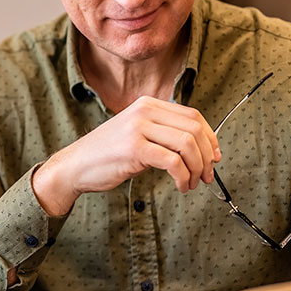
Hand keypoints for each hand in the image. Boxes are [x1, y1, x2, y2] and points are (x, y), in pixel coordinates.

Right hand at [31, 96, 220, 215]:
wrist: (76, 165)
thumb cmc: (109, 154)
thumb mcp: (138, 133)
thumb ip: (163, 133)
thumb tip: (201, 148)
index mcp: (148, 104)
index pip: (193, 115)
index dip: (210, 137)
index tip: (215, 157)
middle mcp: (144, 111)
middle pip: (194, 129)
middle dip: (207, 156)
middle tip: (207, 175)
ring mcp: (139, 128)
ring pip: (187, 144)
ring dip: (196, 168)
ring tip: (192, 183)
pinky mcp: (134, 148)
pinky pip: (173, 162)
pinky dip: (183, 177)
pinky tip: (180, 186)